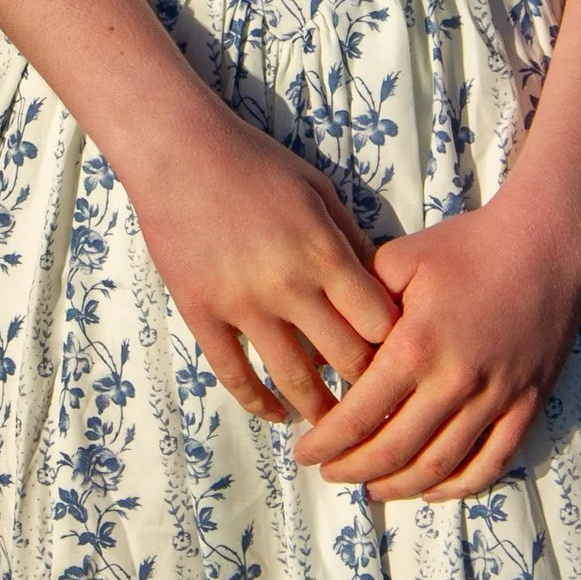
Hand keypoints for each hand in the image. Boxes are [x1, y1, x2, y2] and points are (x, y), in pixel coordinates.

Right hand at [121, 104, 399, 423]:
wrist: (177, 151)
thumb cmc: (256, 162)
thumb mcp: (319, 190)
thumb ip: (352, 241)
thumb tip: (383, 289)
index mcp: (325, 254)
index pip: (380, 325)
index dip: (398, 348)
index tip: (403, 361)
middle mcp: (289, 287)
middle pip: (346, 361)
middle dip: (369, 387)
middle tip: (378, 405)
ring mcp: (243, 306)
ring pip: (295, 381)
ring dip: (321, 412)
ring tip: (334, 428)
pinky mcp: (203, 315)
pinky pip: (234, 376)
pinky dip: (259, 404)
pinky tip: (275, 414)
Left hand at [292, 187, 580, 498]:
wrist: (546, 243)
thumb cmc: (466, 247)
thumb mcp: (399, 260)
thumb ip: (358, 304)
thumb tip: (324, 345)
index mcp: (416, 346)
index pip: (360, 415)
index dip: (327, 443)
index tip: (304, 453)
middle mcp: (455, 381)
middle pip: (395, 450)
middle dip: (354, 470)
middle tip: (329, 474)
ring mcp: (496, 398)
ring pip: (441, 465)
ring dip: (401, 487)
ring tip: (372, 488)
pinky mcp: (528, 404)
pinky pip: (493, 461)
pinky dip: (461, 486)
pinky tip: (434, 491)